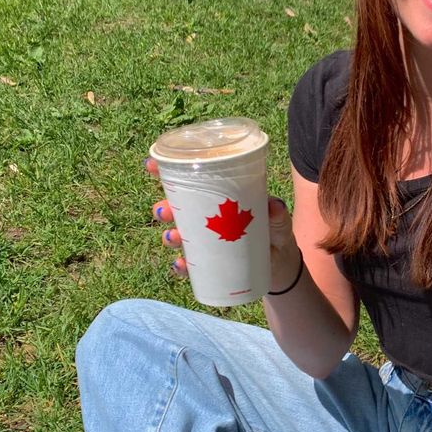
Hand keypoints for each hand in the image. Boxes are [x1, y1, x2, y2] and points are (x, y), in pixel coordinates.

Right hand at [146, 157, 301, 292]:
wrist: (280, 265)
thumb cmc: (276, 233)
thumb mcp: (279, 221)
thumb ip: (278, 214)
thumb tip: (273, 206)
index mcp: (217, 197)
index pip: (189, 180)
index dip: (166, 171)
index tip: (152, 165)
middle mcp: (206, 217)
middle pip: (176, 209)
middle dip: (164, 209)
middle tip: (164, 211)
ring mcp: (205, 241)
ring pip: (178, 235)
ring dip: (170, 236)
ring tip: (174, 237)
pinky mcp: (208, 264)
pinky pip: (189, 265)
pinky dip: (181, 266)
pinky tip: (181, 265)